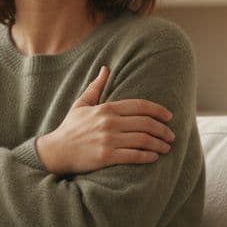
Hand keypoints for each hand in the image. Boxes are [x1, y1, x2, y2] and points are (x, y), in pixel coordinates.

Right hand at [35, 65, 175, 175]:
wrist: (55, 151)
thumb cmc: (70, 128)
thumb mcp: (81, 104)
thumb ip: (96, 86)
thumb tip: (106, 68)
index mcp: (106, 108)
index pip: (140, 106)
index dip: (158, 110)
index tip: (169, 116)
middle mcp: (109, 122)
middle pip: (146, 123)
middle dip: (163, 130)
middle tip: (171, 136)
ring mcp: (108, 140)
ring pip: (143, 140)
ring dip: (159, 144)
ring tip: (166, 148)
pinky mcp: (106, 156)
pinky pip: (134, 156)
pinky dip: (148, 156)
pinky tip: (154, 157)